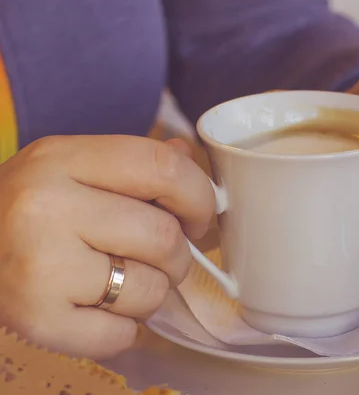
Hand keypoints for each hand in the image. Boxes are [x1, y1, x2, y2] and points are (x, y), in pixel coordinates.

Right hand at [0, 135, 214, 358]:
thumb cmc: (27, 210)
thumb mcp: (69, 168)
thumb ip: (132, 163)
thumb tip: (188, 157)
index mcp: (63, 158)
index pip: (164, 168)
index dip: (199, 197)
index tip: (198, 218)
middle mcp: (47, 206)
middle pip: (164, 237)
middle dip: (177, 256)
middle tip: (159, 259)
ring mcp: (40, 266)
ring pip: (150, 290)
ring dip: (150, 294)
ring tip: (120, 283)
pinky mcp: (36, 319)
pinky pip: (121, 335)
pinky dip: (123, 330)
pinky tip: (98, 312)